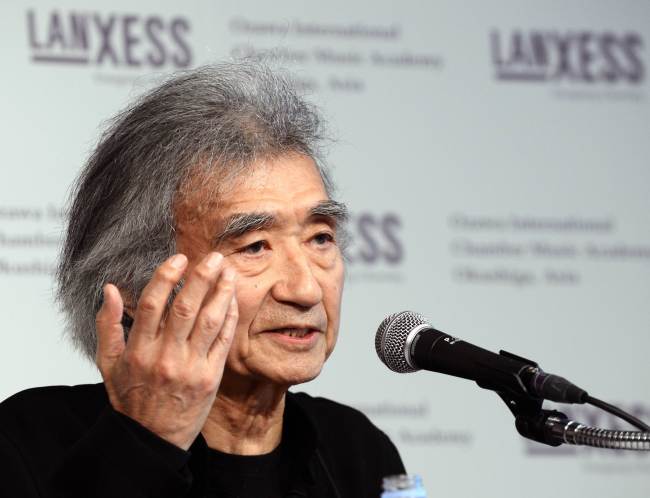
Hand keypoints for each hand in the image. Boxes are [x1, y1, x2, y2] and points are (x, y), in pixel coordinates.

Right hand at [95, 252, 237, 449]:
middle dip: (201, 277)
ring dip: (221, 293)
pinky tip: (232, 299)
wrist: (152, 439)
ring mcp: (190, 367)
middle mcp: (165, 356)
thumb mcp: (108, 364)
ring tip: (228, 272)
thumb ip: (108, 324)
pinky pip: (223, 341)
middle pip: (185, 307)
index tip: (179, 258)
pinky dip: (229, 318)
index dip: (166, 276)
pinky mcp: (210, 377)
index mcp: (138, 350)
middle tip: (213, 257)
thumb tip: (108, 288)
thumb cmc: (131, 398)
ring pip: (209, 321)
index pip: (152, 303)